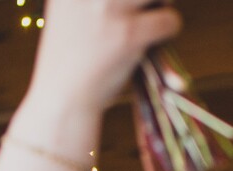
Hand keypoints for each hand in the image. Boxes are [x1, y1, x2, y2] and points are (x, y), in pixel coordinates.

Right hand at [27, 0, 182, 115]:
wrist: (61, 99)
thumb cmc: (71, 58)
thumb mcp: (72, 12)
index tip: (127, 9)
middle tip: (147, 7)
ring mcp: (109, 8)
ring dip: (162, 4)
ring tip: (150, 20)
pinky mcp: (129, 33)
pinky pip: (170, 20)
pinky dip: (169, 31)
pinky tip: (152, 43)